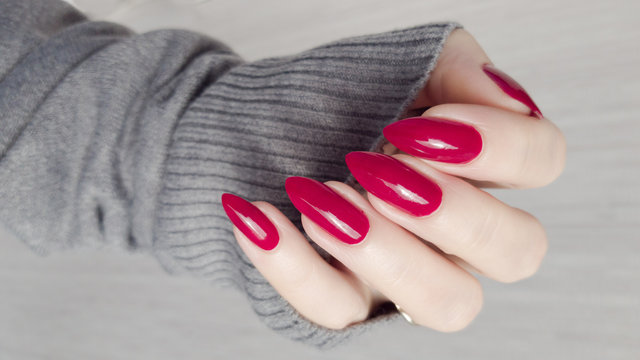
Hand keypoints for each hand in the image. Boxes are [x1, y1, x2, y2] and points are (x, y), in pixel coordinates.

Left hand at [221, 29, 565, 330]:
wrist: (247, 122)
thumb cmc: (330, 95)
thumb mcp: (395, 62)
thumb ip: (455, 69)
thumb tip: (508, 101)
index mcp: (476, 165)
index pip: (541, 162)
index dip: (496, 144)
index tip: (414, 123)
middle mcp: (453, 232)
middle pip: (516, 252)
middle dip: (450, 209)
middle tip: (375, 167)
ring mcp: (401, 273)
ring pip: (445, 304)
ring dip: (386, 250)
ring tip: (324, 196)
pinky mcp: (340, 300)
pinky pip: (332, 311)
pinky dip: (293, 264)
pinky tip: (260, 214)